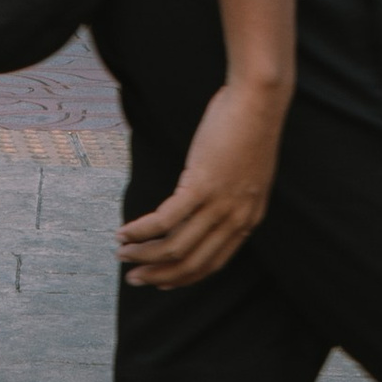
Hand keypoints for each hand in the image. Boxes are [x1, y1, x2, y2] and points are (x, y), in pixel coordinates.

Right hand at [115, 79, 287, 289]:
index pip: (212, 264)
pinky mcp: (201, 185)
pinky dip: (141, 231)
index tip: (161, 281)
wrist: (259, 100)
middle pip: (191, 263)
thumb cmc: (250, 127)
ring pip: (175, 247)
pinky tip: (125, 231)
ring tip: (122, 253)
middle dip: (158, 275)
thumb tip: (203, 202)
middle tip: (133, 278)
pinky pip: (164, 220)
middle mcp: (234, 220)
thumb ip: (230, 196)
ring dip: (144, 255)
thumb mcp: (247, 173)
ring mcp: (219, 205)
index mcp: (248, 220)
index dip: (183, 277)